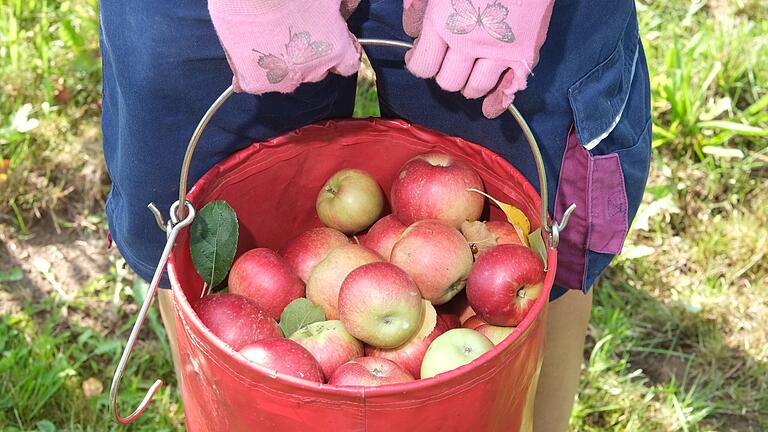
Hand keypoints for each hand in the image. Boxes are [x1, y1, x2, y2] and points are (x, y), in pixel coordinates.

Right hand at [209, 0, 360, 94]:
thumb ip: (344, 3)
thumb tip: (350, 4)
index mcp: (335, 50)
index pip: (347, 64)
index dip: (340, 52)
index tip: (330, 39)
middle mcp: (313, 72)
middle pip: (317, 71)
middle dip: (310, 56)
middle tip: (294, 32)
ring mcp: (284, 80)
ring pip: (287, 77)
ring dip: (282, 62)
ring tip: (269, 35)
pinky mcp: (255, 82)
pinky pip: (257, 81)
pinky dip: (255, 70)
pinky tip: (251, 53)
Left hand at [405, 0, 553, 117]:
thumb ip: (418, 2)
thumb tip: (411, 28)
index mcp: (444, 22)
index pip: (422, 67)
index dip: (418, 62)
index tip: (419, 55)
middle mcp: (469, 43)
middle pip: (447, 82)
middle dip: (444, 72)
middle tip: (448, 60)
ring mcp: (499, 51)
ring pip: (474, 89)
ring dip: (468, 83)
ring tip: (469, 71)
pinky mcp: (526, 53)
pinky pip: (509, 90)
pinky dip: (498, 101)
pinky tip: (489, 105)